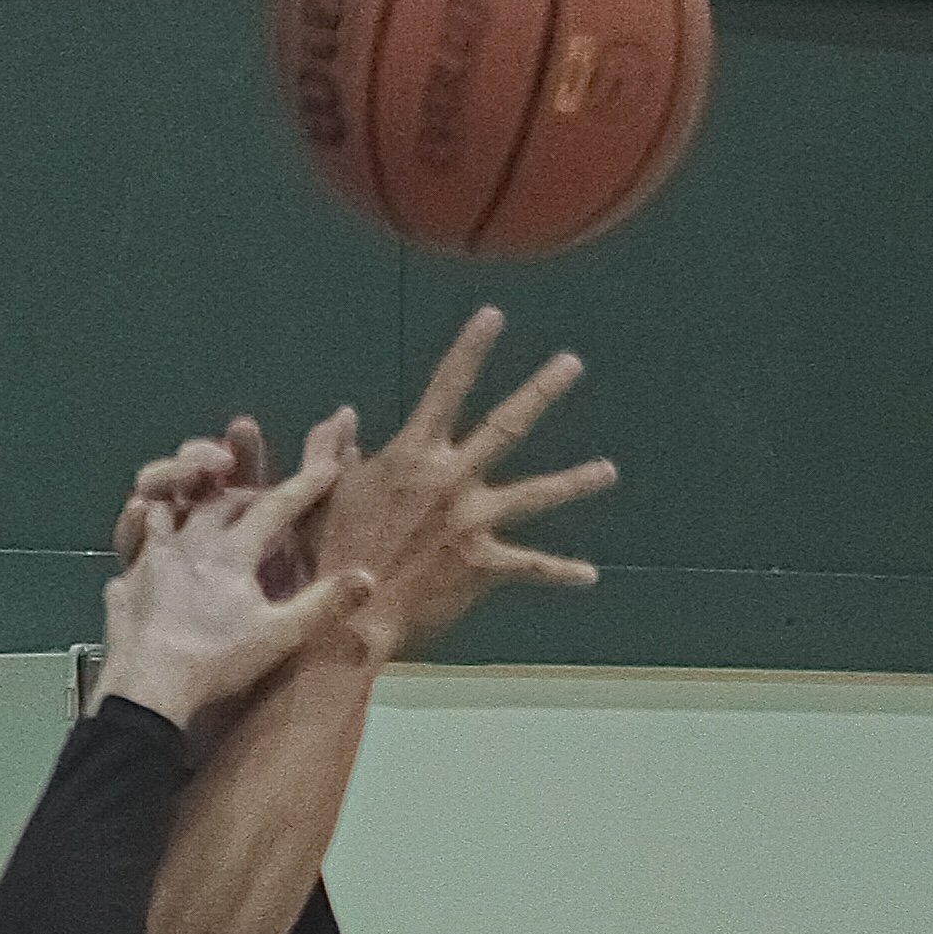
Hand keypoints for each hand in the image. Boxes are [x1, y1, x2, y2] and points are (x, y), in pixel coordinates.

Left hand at [97, 426, 374, 729]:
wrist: (146, 689)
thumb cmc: (216, 661)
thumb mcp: (280, 636)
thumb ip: (324, 604)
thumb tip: (369, 577)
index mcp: (232, 549)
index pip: (275, 505)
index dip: (305, 485)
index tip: (329, 467)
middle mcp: (190, 540)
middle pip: (223, 499)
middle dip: (249, 492)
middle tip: (266, 499)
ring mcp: (152, 557)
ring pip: (170, 509)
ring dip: (191, 503)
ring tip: (201, 508)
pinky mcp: (127, 580)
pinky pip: (135, 544)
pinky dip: (146, 535)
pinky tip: (154, 546)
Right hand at [315, 309, 613, 655]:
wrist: (347, 618)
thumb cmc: (328, 553)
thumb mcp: (324, 493)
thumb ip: (331, 450)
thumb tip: (343, 416)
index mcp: (413, 455)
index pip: (446, 387)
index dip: (471, 348)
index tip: (494, 315)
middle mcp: (452, 480)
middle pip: (507, 424)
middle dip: (542, 390)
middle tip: (573, 362)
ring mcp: (473, 522)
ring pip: (536, 494)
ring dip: (575, 481)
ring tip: (609, 471)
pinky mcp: (484, 565)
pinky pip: (532, 567)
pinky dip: (561, 572)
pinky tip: (590, 575)